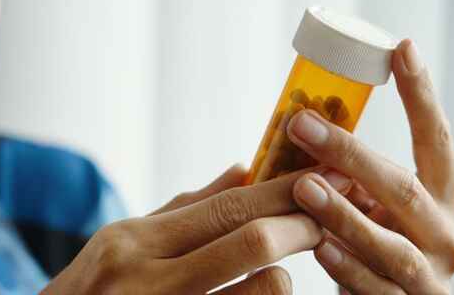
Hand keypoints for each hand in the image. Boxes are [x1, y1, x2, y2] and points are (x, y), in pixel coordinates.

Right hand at [44, 164, 346, 293]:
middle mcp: (146, 281)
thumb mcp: (121, 245)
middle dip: (303, 225)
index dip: (284, 189)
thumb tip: (242, 171)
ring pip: (262, 291)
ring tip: (279, 270)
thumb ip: (184, 211)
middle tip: (332, 216)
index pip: (225, 206)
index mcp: (131, 243)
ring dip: (283, 278)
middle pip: (250, 242)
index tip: (325, 174)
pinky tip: (257, 291)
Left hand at [286, 39, 453, 293]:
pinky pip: (374, 289)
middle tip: (301, 124)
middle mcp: (446, 236)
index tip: (400, 47)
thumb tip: (300, 122)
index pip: (438, 140)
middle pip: (404, 188)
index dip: (421, 95)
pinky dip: (346, 268)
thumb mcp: (377, 209)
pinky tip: (318, 246)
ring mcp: (431, 277)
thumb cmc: (378, 250)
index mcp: (442, 199)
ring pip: (392, 246)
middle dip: (351, 154)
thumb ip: (355, 177)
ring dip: (344, 214)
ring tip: (304, 187)